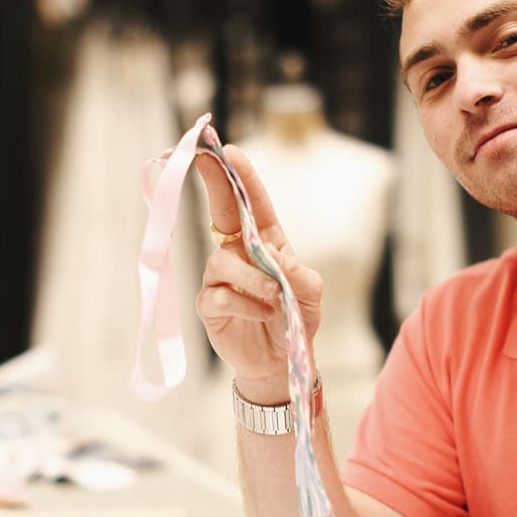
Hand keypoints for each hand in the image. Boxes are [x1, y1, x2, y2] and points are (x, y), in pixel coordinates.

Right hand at [194, 144, 322, 400]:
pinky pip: (219, 295)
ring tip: (274, 298)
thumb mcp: (310, 293)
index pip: (251, 203)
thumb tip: (272, 257)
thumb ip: (296, 272)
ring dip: (252, 278)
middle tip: (206, 158)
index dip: (240, 177)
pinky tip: (260, 314)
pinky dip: (244, 304)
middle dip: (213, 183)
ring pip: (222, 262)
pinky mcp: (209, 306)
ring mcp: (220, 280)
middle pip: (220, 212)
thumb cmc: (295, 321)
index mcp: (264, 242)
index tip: (228, 151)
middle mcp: (237, 254)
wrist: (282, 365)